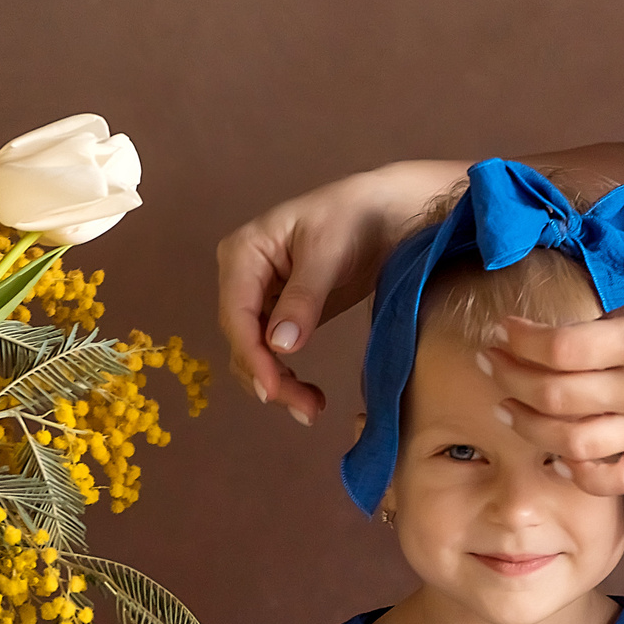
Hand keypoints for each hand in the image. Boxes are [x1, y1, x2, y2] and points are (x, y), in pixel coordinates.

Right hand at [216, 159, 469, 424]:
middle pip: (241, 339)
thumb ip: (304, 298)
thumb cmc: (356, 218)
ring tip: (311, 409)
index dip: (252, 356)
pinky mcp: (279, 314)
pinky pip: (271, 352)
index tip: (274, 391)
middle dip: (267, 377)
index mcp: (242, 253)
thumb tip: (279, 345)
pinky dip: (285, 376)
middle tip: (306, 409)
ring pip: (252, 352)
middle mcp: (241, 277)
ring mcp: (259, 298)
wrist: (387, 213)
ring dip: (276, 384)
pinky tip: (307, 395)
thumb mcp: (329, 253)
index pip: (236, 314)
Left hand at [481, 277, 623, 496]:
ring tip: (506, 407)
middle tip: (488, 360)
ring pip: (570, 442)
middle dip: (508, 376)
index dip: (520, 338)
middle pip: (553, 395)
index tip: (503, 326)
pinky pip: (612, 479)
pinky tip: (557, 455)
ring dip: (528, 427)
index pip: (562, 348)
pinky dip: (578, 473)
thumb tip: (582, 326)